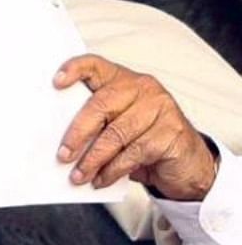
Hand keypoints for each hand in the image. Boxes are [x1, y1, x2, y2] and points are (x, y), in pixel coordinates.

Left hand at [55, 54, 217, 200]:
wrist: (187, 164)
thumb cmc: (146, 140)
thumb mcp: (118, 126)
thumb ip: (96, 124)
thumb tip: (62, 142)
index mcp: (124, 81)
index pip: (97, 66)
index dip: (75, 69)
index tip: (57, 82)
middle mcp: (143, 89)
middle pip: (101, 105)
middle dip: (77, 133)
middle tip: (63, 155)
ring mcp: (161, 109)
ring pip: (115, 134)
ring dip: (93, 159)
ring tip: (79, 174)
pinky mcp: (170, 133)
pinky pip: (132, 153)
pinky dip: (112, 170)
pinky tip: (101, 178)